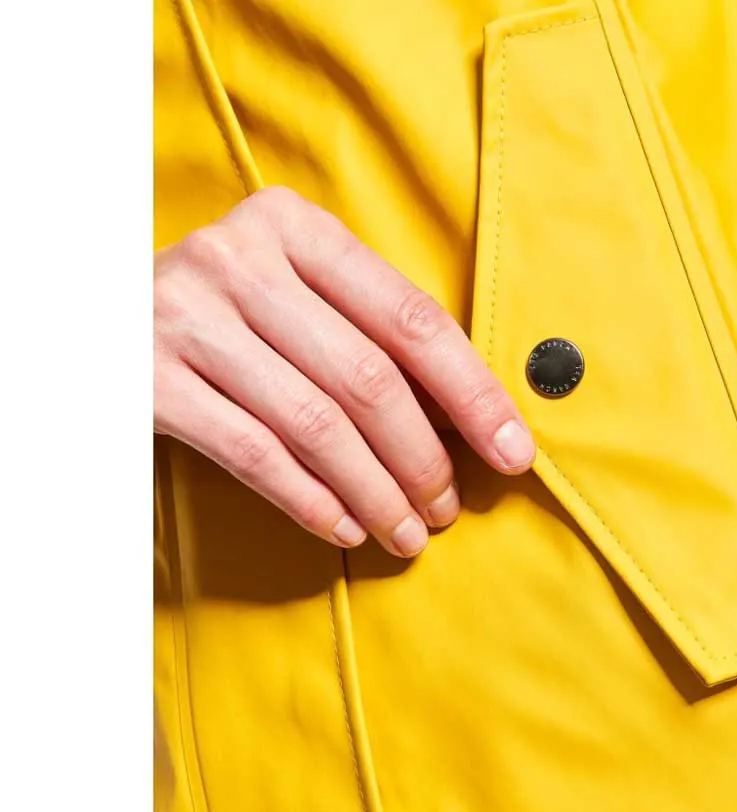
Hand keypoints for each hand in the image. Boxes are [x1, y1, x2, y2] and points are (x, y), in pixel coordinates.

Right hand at [154, 186, 534, 556]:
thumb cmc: (228, 314)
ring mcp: (187, 318)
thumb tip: (465, 416)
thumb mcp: (294, 293)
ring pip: (316, 425)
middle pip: (369, 378)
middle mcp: (239, 261)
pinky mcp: (147, 382)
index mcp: (294, 227)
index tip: (513, 452)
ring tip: (408, 532)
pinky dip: (312, 501)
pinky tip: (345, 529)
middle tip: (447, 508)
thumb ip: (368, 332)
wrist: (95, 321)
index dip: (473, 392)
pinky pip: (255, 456)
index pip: (410, 317)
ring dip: (377, 493)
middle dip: (424, 458)